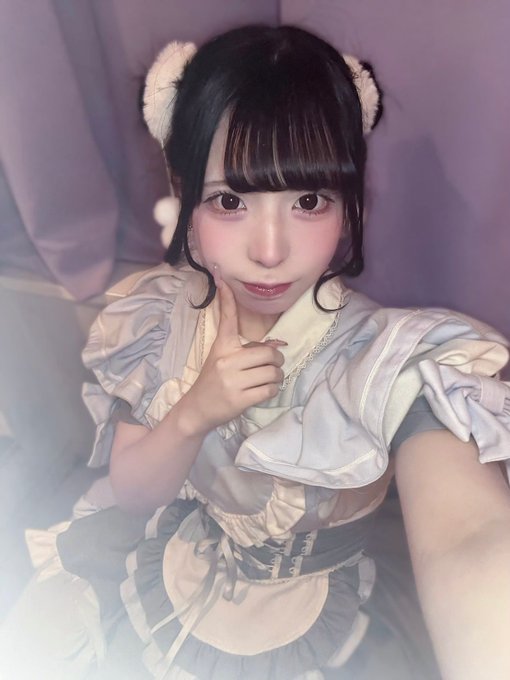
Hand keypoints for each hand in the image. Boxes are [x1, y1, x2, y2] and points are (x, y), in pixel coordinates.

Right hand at [183, 268, 285, 433]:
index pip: (227, 318)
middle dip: (276, 361)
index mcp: (222, 347)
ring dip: (276, 377)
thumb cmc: (213, 381)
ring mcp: (233, 380)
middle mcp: (226, 361)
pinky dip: (271, 390)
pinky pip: (269, 389)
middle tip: (271, 366)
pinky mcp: (240, 399)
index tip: (222, 278)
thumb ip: (248, 351)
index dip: (227, 298)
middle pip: (268, 353)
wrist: (197, 409)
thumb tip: (279, 344)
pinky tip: (263, 391)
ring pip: (272, 372)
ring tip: (268, 379)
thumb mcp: (224, 361)